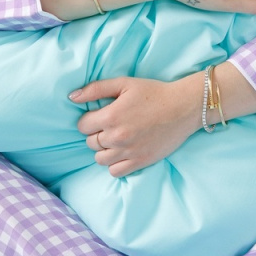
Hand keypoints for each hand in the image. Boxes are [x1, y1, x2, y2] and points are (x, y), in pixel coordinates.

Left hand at [70, 73, 201, 176]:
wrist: (184, 107)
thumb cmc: (154, 93)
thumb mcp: (124, 83)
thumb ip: (95, 89)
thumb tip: (72, 97)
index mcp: (111, 116)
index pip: (82, 126)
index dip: (89, 120)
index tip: (100, 116)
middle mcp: (117, 137)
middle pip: (90, 142)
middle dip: (96, 134)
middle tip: (111, 126)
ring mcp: (129, 151)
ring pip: (99, 159)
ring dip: (104, 150)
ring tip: (115, 140)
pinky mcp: (141, 161)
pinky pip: (115, 171)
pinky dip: (114, 164)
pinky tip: (122, 152)